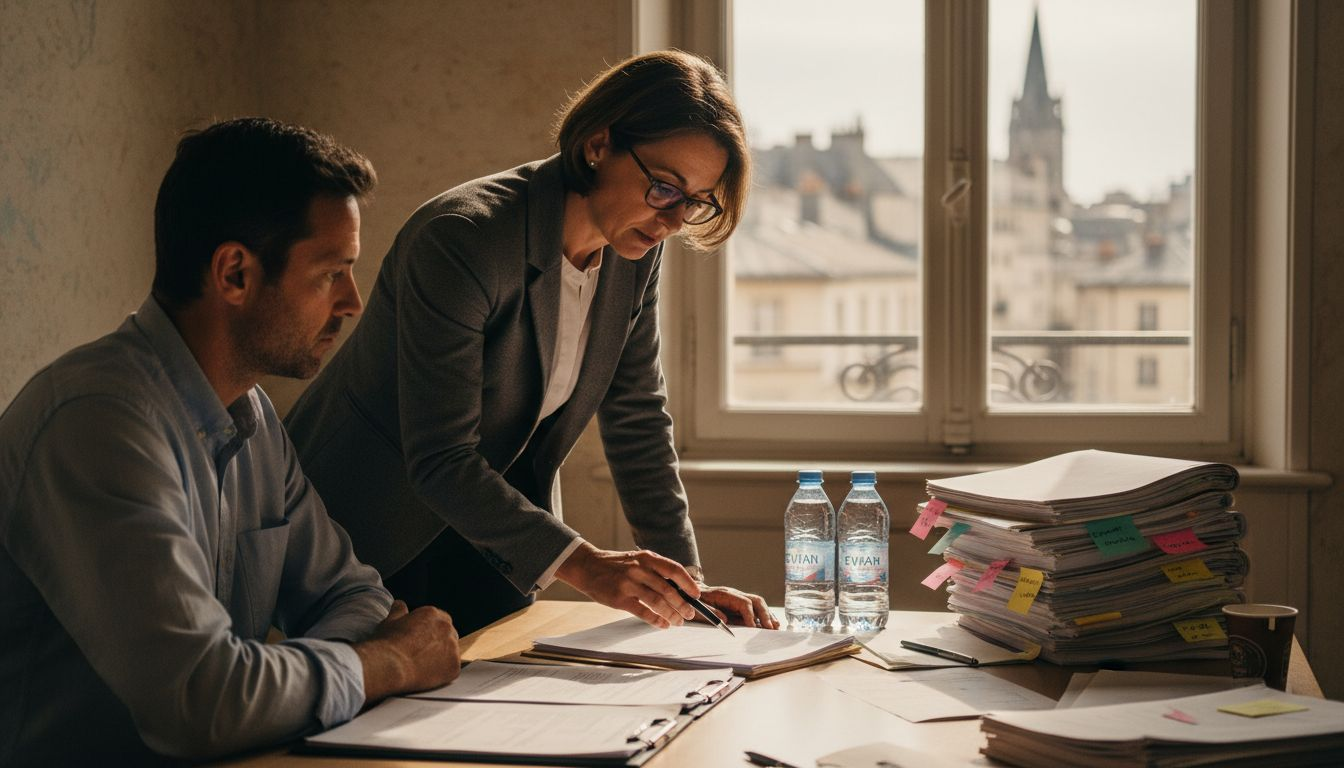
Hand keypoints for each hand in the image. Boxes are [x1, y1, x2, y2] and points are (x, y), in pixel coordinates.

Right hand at [352, 600, 459, 703]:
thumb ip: (398, 611)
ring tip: (424, 666)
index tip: (422, 640)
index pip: (440, 620)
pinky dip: (443, 673)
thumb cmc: (387, 644)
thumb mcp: (389, 622)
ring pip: (452, 652)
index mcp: (432, 614)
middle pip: (449, 635)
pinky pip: (452, 669)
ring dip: (442, 657)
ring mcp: (453, 647)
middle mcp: (447, 628)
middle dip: (439, 643)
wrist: (390, 666)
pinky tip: (428, 675)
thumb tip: (399, 604)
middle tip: (423, 654)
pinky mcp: (454, 666)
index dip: (431, 631)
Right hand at [555, 542, 697, 627]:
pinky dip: (656, 620)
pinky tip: (662, 624)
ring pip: (657, 602)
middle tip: (689, 614)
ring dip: (671, 614)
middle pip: (668, 589)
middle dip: (682, 604)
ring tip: (678, 622)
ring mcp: (629, 584)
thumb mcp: (637, 560)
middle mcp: (639, 570)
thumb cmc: (615, 565)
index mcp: (646, 558)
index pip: (674, 570)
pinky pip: (643, 612)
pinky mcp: (620, 598)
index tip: (697, 595)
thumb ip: (655, 570)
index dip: (688, 583)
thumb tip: (679, 587)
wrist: (587, 566)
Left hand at [694, 585, 779, 628]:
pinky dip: (764, 615)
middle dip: (765, 614)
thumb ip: (710, 612)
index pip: (743, 603)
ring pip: (758, 603)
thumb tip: (725, 620)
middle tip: (771, 629)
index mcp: (724, 594)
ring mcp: (737, 597)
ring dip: (767, 615)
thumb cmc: (693, 602)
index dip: (750, 617)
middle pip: (755, 600)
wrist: (689, 591)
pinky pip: (755, 607)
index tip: (754, 629)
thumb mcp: (697, 608)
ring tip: (775, 627)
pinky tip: (770, 624)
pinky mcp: (738, 603)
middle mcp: (734, 594)